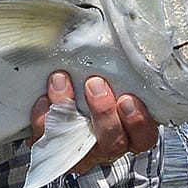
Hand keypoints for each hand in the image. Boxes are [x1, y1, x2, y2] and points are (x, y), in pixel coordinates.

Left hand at [30, 71, 157, 172]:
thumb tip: (119, 37)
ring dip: (68, 111)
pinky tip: (43, 98)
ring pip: (78, 143)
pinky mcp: (53, 148)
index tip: (127, 98)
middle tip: (94, 84)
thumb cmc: (96, 84)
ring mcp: (80, 150)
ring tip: (61, 82)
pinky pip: (47, 140)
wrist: (62, 97)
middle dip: (103, 112)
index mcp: (130, 131)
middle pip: (113, 141)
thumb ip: (121, 69)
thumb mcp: (115, 76)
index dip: (138, 121)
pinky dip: (43, 118)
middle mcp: (108, 144)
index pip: (144, 137)